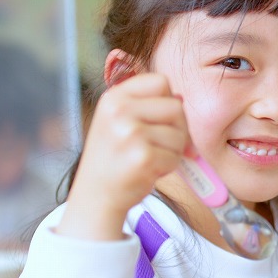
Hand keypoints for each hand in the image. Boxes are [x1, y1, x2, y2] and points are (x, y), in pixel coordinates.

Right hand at [58, 73, 189, 239]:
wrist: (96, 196)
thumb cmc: (116, 157)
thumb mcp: (121, 121)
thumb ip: (149, 106)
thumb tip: (181, 99)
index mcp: (114, 97)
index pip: (161, 82)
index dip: (169, 102)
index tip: (160, 120)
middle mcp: (118, 111)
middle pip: (176, 107)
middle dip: (178, 129)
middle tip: (161, 145)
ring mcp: (129, 133)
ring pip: (180, 134)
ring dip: (174, 151)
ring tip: (150, 158)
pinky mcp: (142, 157)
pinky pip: (176, 156)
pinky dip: (169, 166)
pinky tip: (149, 171)